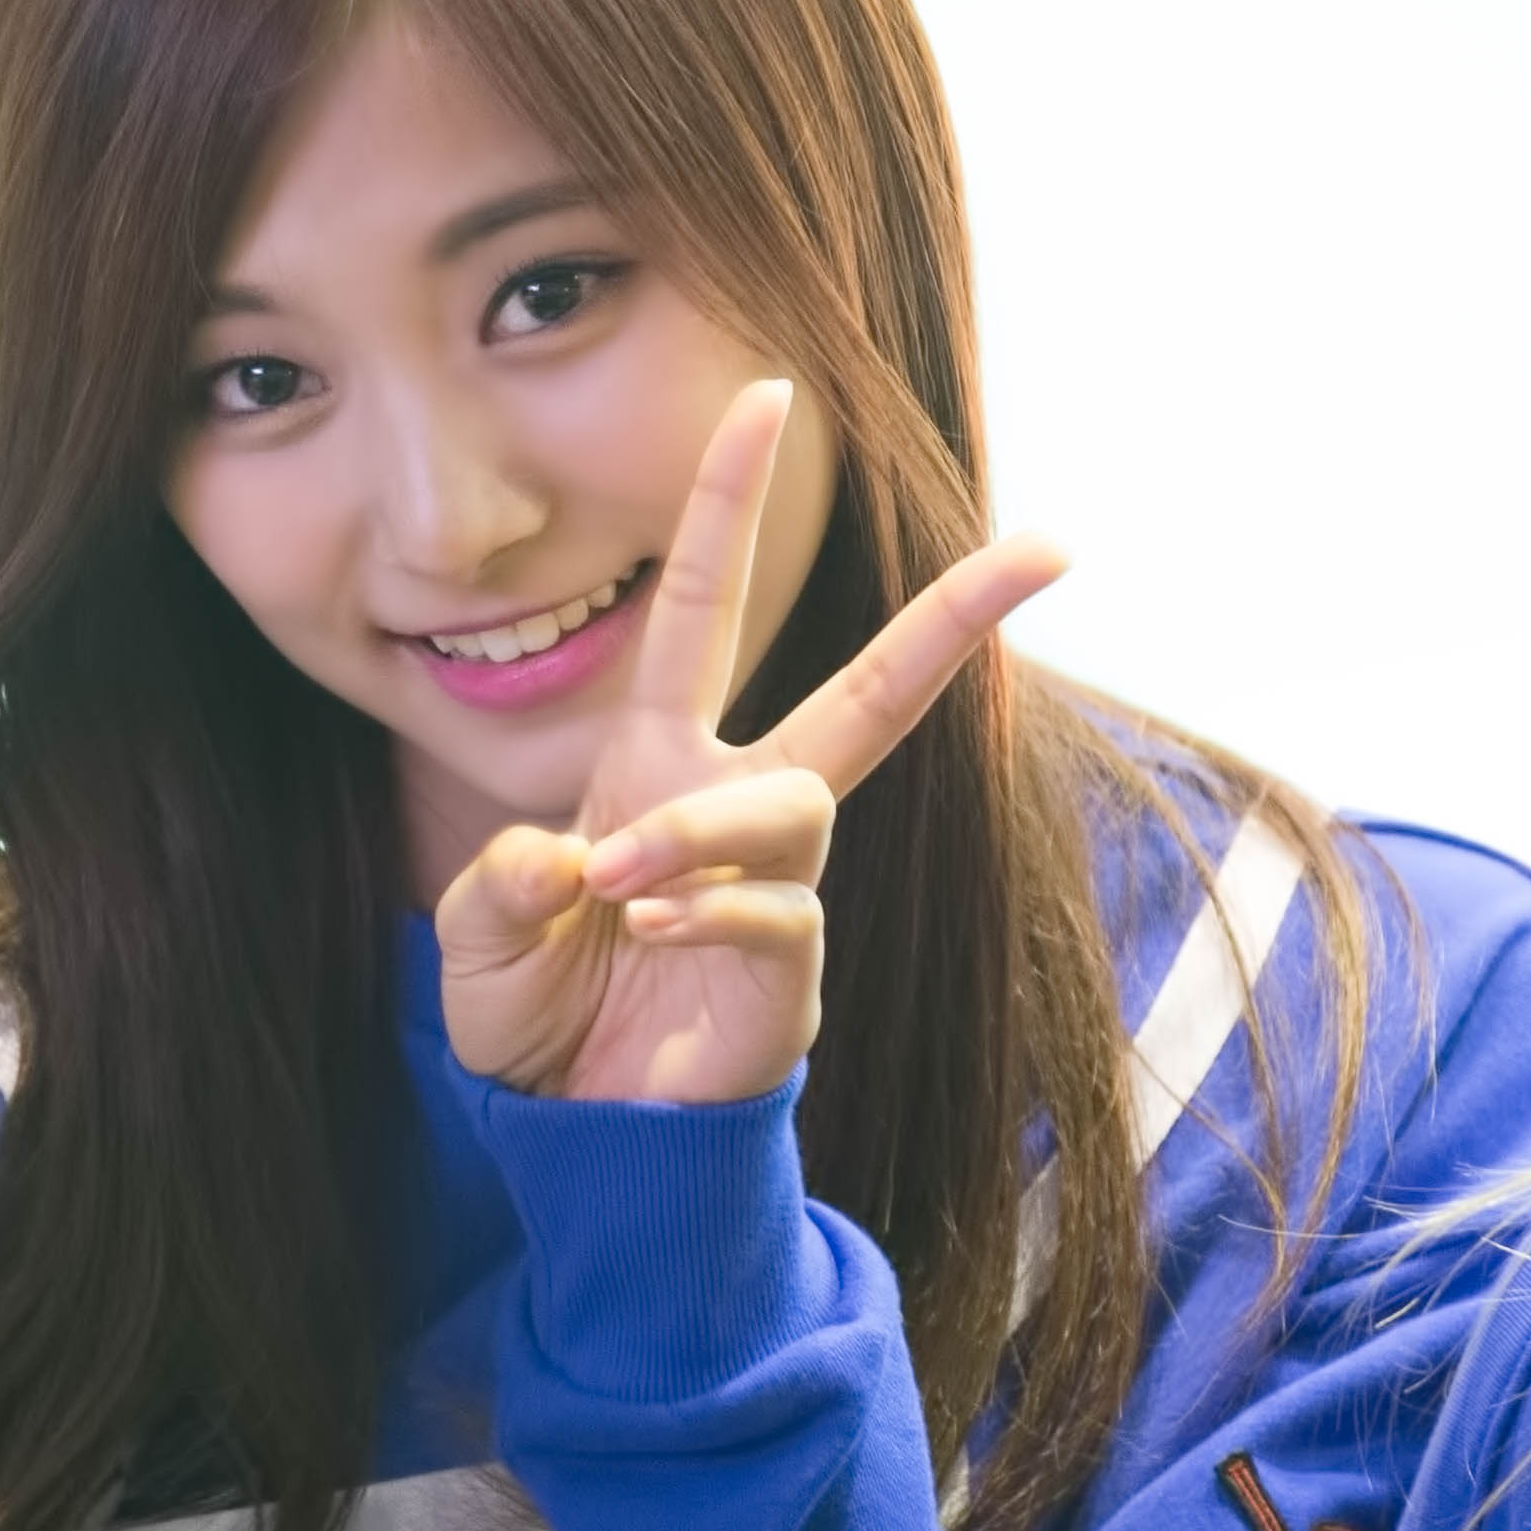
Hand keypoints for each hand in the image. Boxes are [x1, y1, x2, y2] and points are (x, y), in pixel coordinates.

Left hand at [437, 380, 1067, 1103]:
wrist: (571, 1137)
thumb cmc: (539, 1014)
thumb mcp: (481, 937)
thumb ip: (502, 888)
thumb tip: (579, 857)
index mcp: (657, 762)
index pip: (702, 606)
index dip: (729, 502)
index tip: (769, 393)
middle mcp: (736, 804)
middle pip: (869, 692)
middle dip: (957, 618)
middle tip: (1049, 548)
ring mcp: (778, 888)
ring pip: (790, 802)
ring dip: (701, 829)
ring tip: (623, 884)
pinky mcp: (792, 974)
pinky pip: (779, 908)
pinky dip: (712, 907)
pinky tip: (653, 928)